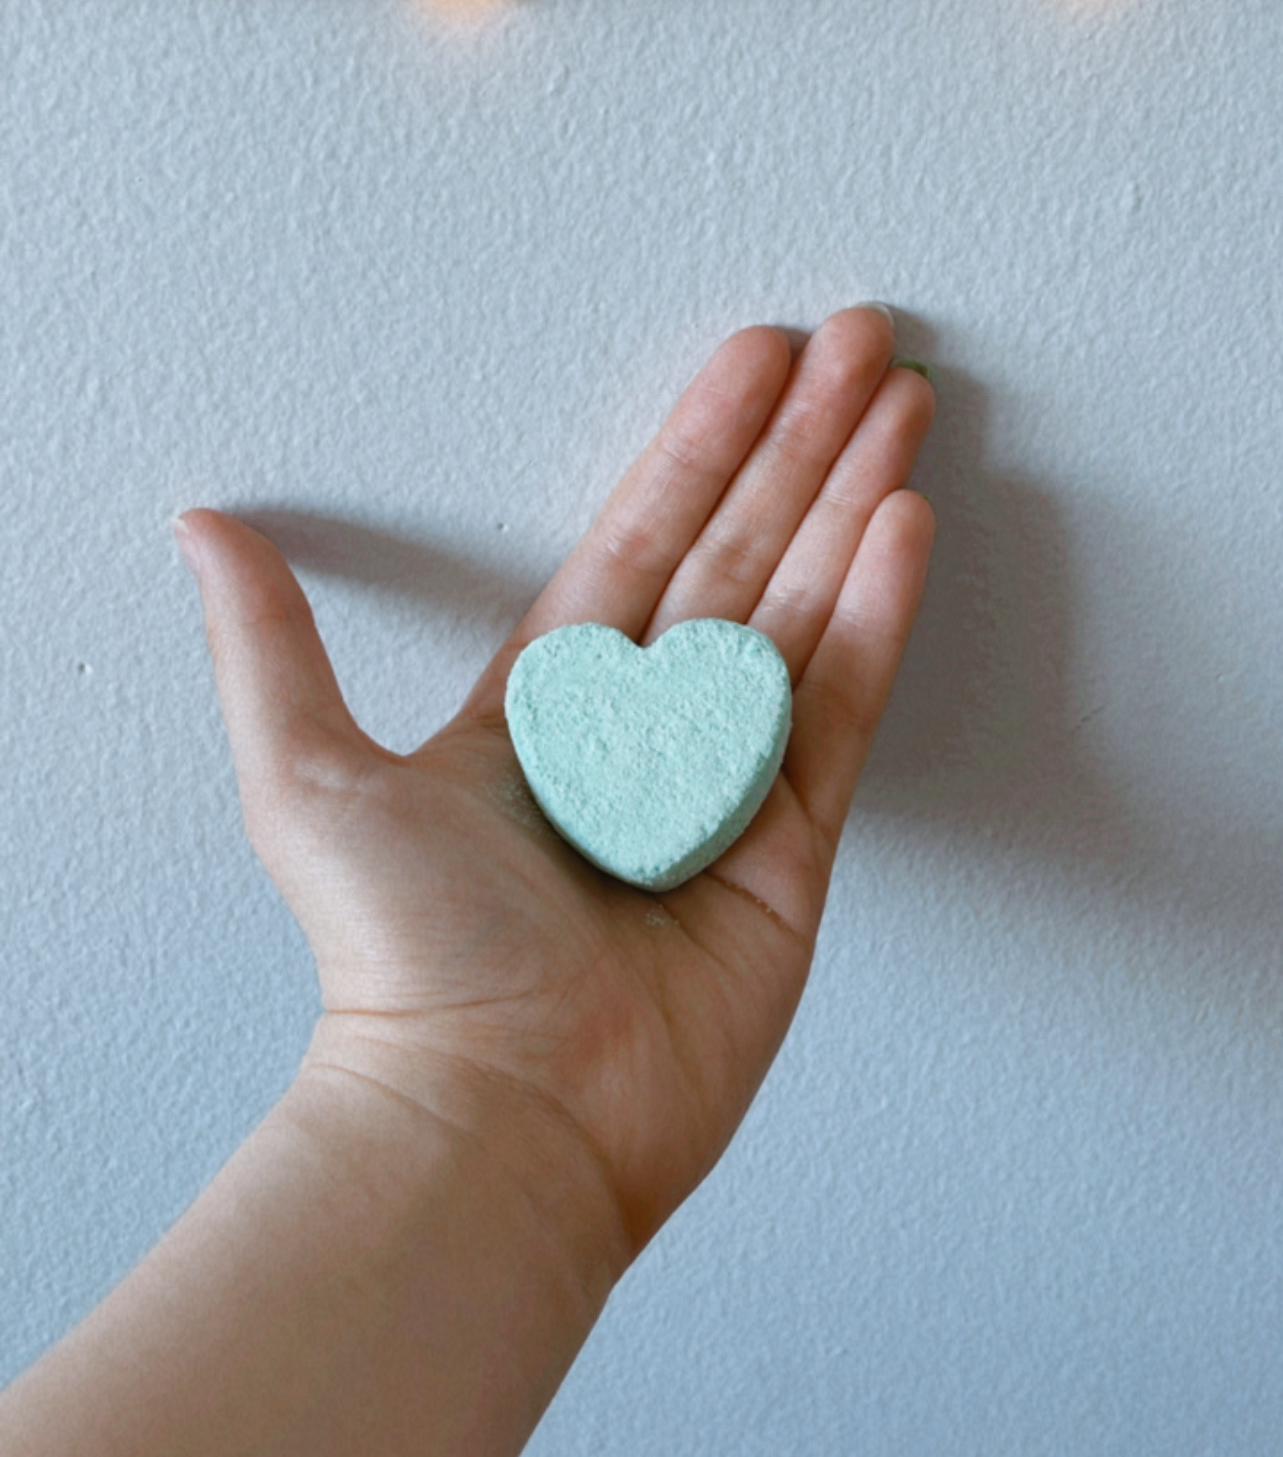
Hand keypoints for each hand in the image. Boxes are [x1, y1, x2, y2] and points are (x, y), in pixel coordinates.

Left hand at [176, 307, 934, 1270]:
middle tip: (857, 340)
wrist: (496, 1116)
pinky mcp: (792, 851)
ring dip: (853, 502)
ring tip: (898, 406)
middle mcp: (643, 730)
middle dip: (799, 445)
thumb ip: (271, 640)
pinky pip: (840, 707)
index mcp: (547, 703)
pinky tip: (904, 526)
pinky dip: (877, 614)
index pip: (640, 537)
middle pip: (739, 550)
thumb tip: (204, 527)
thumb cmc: (402, 959)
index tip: (753, 361)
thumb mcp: (307, 773)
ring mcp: (725, 785)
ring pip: (801, 607)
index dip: (699, 445)